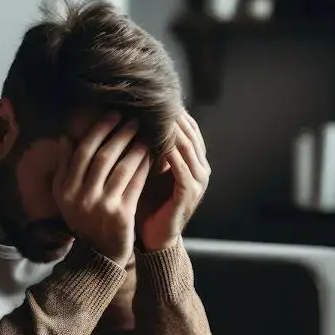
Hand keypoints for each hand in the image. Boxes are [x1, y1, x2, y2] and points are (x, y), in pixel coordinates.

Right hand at [53, 114, 150, 267]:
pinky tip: (150, 155)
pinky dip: (143, 166)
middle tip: (134, 120)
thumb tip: (67, 137)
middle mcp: (81, 197)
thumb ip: (65, 167)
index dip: (99, 130)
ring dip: (135, 147)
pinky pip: (135, 183)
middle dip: (120, 134)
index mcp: (65, 189)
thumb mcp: (66, 196)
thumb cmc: (84, 219)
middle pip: (103, 156)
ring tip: (145, 134)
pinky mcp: (121, 214)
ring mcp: (102, 206)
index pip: (83, 151)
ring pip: (121, 167)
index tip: (114, 114)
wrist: (98, 255)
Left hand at [137, 111, 209, 251]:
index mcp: (194, 160)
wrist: (154, 237)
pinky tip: (154, 143)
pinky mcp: (189, 194)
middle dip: (171, 116)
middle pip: (190, 133)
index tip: (152, 97)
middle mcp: (201, 168)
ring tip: (152, 116)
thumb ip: (149, 146)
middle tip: (152, 100)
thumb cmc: (148, 201)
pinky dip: (170, 154)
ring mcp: (198, 181)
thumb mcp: (148, 168)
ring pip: (187, 147)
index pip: (188, 127)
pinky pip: (181, 168)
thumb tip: (133, 117)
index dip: (173, 112)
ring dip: (170, 131)